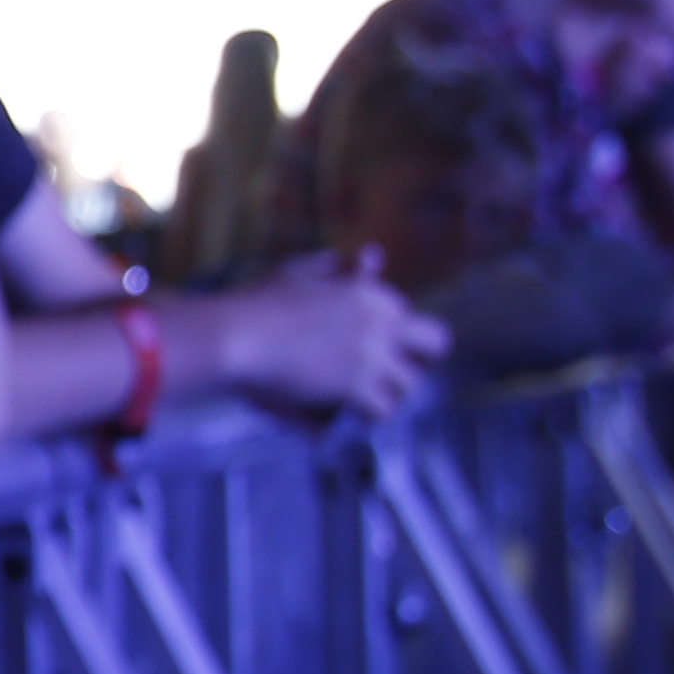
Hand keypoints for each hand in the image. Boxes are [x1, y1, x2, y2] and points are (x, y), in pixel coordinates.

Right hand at [225, 253, 443, 420]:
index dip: (390, 332)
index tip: (366, 344)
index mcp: (373, 294)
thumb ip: (338, 267)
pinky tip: (342, 415)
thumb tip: (373, 256)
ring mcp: (375, 358)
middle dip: (418, 359)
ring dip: (388, 393)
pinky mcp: (357, 388)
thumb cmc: (259, 302)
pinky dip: (363, 417)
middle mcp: (385, 324)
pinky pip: (381, 410)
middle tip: (389, 374)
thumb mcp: (300, 273)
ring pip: (410, 386)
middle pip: (437, 344)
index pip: (408, 315)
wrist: (237, 336)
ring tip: (359, 401)